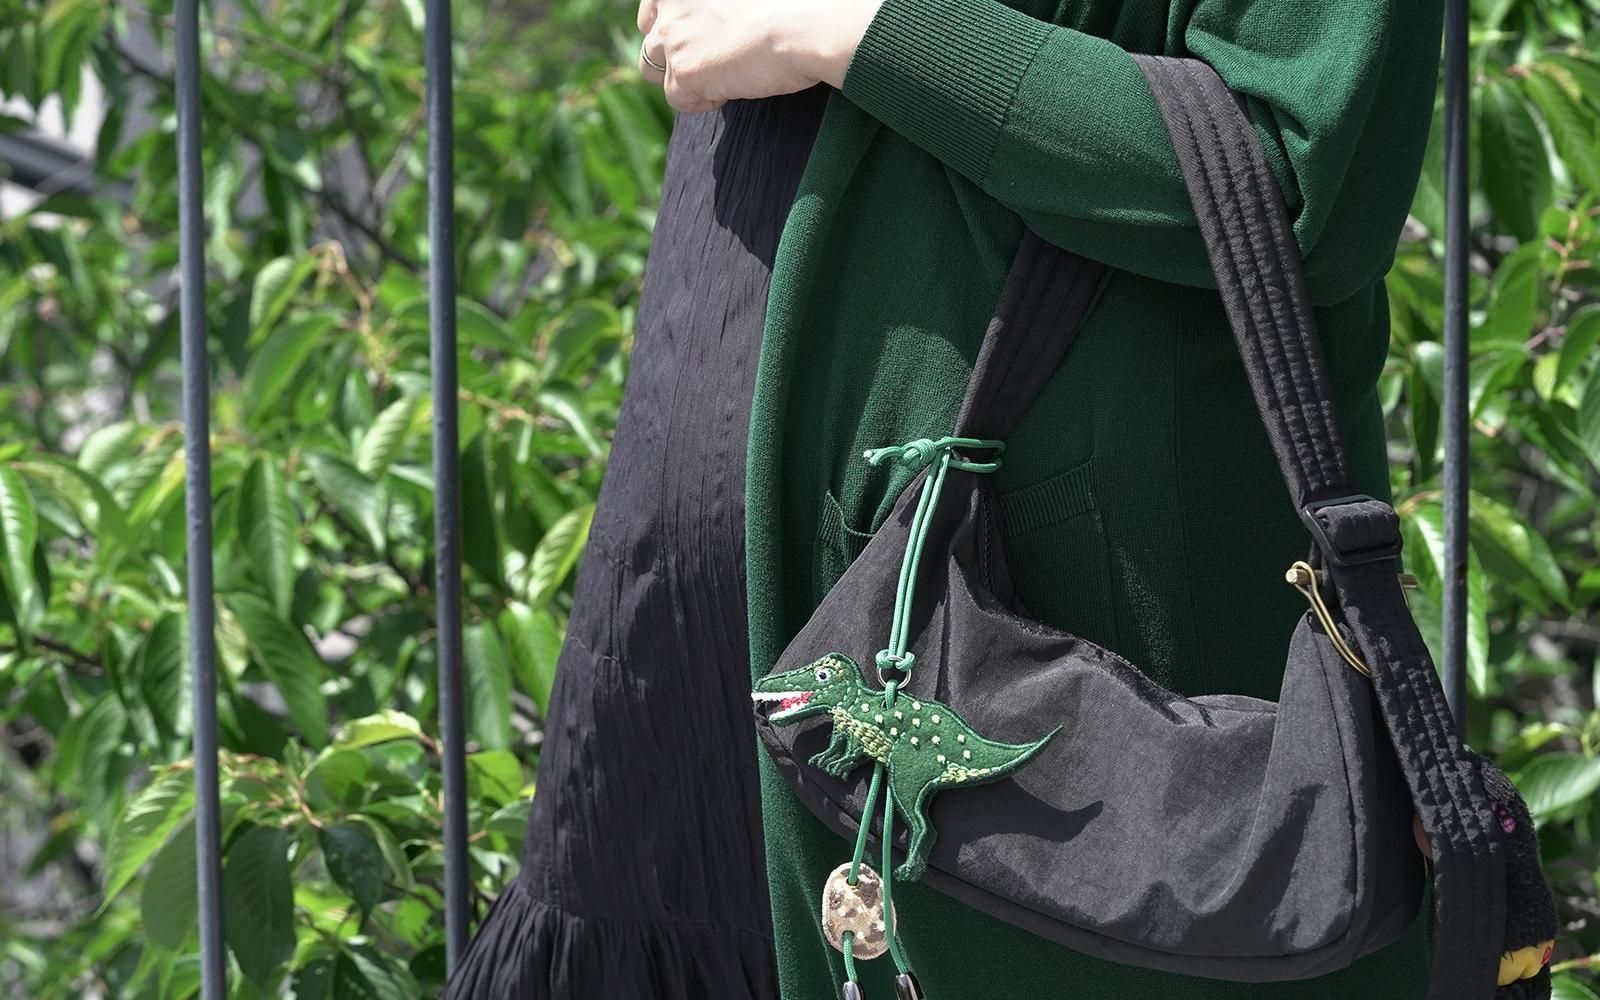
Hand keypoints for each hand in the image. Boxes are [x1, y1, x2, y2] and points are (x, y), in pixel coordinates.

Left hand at [638, 0, 884, 112]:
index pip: (653, 7)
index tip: (696, 38)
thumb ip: (715, 8)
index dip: (672, 26)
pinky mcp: (683, 72)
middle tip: (707, 60)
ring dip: (681, 77)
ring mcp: (672, 37)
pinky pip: (677, 99)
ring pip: (652, 68)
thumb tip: (713, 28)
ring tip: (721, 74)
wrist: (801, 28)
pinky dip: (703, 100)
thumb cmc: (788, 7)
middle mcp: (668, 3)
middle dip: (671, 54)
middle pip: (649, 39)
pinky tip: (732, 88)